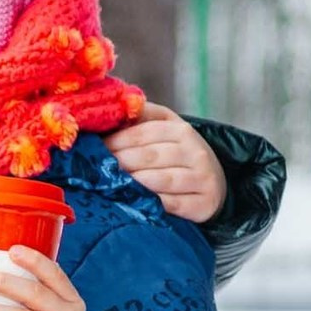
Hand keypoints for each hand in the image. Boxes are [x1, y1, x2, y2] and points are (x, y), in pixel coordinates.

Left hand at [106, 104, 225, 223]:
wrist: (213, 182)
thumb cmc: (179, 153)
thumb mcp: (166, 128)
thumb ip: (142, 117)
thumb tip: (115, 107)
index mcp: (182, 130)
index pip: (144, 133)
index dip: (117, 141)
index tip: (97, 148)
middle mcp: (195, 152)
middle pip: (150, 156)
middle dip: (120, 162)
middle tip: (98, 170)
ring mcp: (202, 178)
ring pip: (161, 180)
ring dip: (133, 183)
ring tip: (112, 185)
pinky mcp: (204, 203)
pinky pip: (173, 204)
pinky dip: (152, 203)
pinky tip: (135, 203)